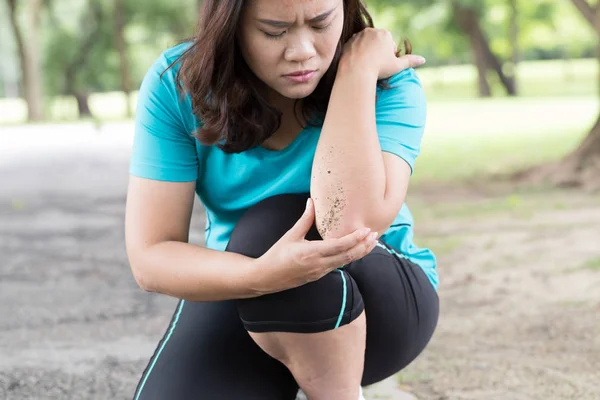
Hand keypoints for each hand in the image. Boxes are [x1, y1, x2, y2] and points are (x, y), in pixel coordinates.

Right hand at [252, 198, 377, 293]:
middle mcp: (319, 264)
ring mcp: (320, 272)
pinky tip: (356, 251)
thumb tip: (312, 201)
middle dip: (363, 246)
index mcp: (311, 253)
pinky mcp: (319, 276)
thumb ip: (305, 219)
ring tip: (371, 243)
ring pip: (345, 262)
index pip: (340, 246)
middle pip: (348, 256)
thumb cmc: (277, 255)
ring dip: (360, 253)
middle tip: (375, 235)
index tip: (366, 230)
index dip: (355, 238)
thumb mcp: (291, 235)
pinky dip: (349, 257)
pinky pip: (338, 265)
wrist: (267, 277)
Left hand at [341, 28, 425, 79]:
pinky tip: (358, 64)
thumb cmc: (378, 69)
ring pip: (366, 45)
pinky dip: (357, 55)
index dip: (389, 57)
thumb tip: (423, 60)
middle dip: (378, 53)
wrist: (356, 72)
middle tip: (375, 67)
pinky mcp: (348, 42)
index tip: (384, 66)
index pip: (389, 45)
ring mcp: (358, 35)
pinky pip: (355, 48)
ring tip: (367, 66)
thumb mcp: (397, 66)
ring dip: (368, 53)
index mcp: (385, 33)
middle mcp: (371, 31)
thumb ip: (410, 61)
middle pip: (377, 43)